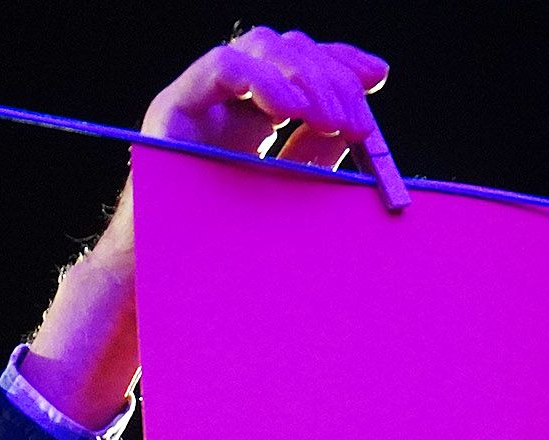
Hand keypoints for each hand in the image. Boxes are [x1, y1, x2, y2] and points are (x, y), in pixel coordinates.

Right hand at [25, 30, 390, 427]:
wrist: (174, 285)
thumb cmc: (231, 247)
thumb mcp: (292, 189)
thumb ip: (319, 146)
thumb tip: (360, 105)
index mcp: (253, 113)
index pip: (300, 61)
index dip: (340, 60)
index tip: (376, 78)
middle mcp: (223, 97)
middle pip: (285, 48)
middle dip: (330, 77)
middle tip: (356, 124)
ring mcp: (196, 98)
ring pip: (257, 46)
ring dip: (305, 76)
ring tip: (331, 123)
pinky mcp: (171, 108)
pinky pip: (222, 67)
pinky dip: (264, 81)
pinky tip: (293, 112)